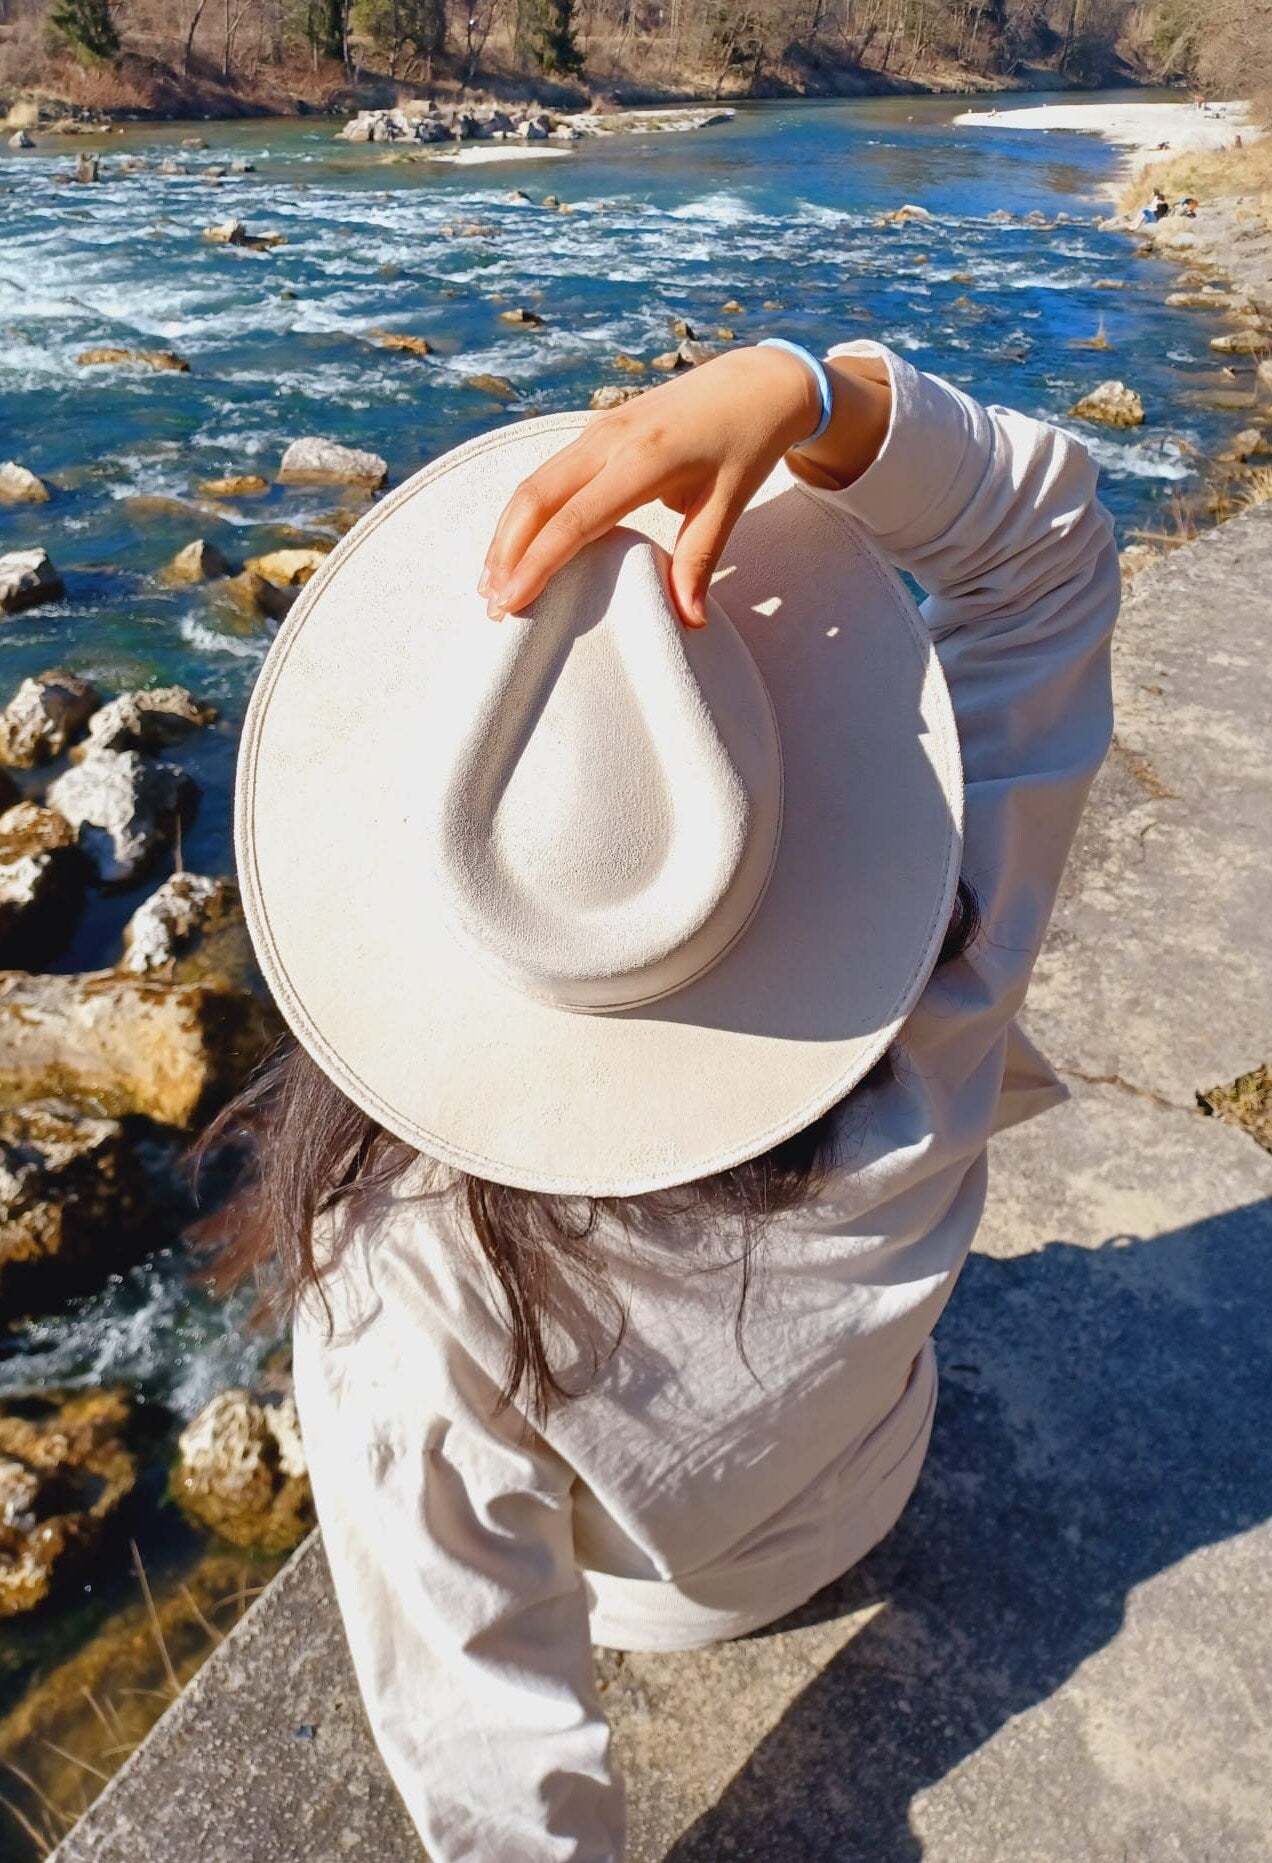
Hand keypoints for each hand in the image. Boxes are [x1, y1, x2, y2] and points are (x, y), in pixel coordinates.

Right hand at [480, 344, 888, 629]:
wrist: (755, 382)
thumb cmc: (745, 443)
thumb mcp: (729, 504)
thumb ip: (699, 561)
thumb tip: (690, 621)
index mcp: (643, 459)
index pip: (574, 520)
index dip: (537, 564)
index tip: (511, 604)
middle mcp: (609, 440)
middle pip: (535, 498)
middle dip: (505, 554)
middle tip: (491, 607)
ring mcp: (597, 431)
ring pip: (533, 484)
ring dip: (507, 535)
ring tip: (491, 584)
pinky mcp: (596, 431)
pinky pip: (548, 474)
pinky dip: (525, 514)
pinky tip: (518, 545)